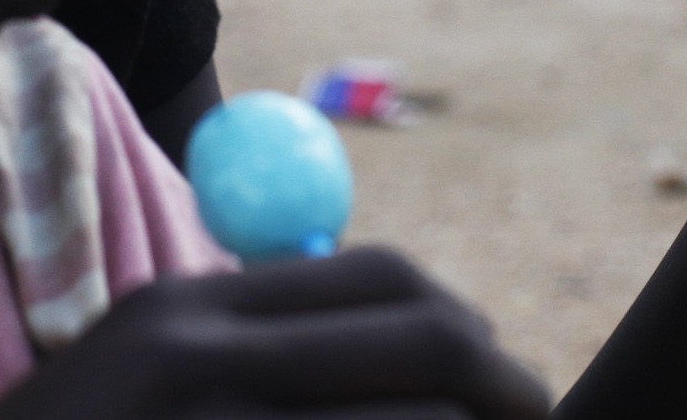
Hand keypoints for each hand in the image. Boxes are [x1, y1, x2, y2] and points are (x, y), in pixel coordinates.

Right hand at [0, 246, 552, 419]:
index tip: (506, 373)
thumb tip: (419, 330)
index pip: (383, 281)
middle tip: (544, 418)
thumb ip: (249, 347)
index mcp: (188, 313)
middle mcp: (200, 363)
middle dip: (506, 389)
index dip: (465, 327)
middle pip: (424, 343)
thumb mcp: (143, 383)